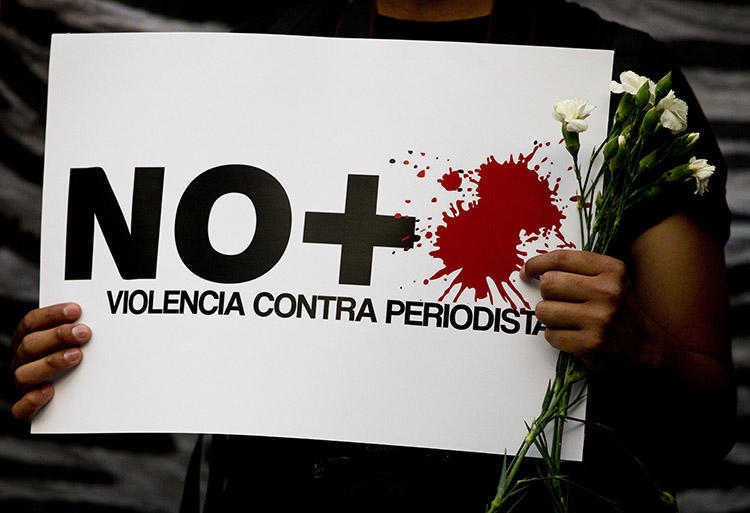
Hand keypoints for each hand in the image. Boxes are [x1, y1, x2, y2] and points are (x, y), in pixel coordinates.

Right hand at [10, 303, 89, 421]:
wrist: (70, 402)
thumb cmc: (75, 362)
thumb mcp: (74, 343)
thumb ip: (78, 331)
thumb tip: (102, 318)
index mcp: (27, 340)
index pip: (32, 322)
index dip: (52, 314)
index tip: (76, 310)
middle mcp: (22, 361)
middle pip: (29, 345)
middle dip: (58, 336)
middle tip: (84, 332)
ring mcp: (23, 385)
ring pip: (24, 374)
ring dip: (50, 363)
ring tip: (77, 356)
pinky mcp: (26, 410)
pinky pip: (20, 408)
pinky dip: (32, 400)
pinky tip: (50, 391)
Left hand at [522, 250, 652, 370]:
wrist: (644, 347)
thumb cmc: (617, 308)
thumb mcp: (608, 279)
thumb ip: (577, 268)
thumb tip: (530, 268)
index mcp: (612, 270)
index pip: (562, 259)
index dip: (537, 263)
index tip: (527, 271)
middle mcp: (608, 292)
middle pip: (549, 284)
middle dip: (547, 294)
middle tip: (559, 302)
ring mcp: (600, 320)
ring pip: (544, 311)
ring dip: (549, 317)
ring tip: (566, 320)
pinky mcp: (591, 344)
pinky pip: (551, 335)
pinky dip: (556, 336)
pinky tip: (573, 336)